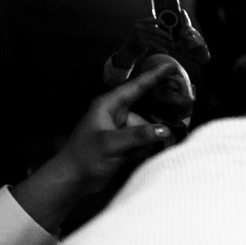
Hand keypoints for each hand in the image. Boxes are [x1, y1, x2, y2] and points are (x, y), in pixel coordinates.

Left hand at [10, 65, 183, 232]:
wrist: (74, 178)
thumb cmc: (86, 156)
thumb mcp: (111, 144)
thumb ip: (138, 136)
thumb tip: (165, 130)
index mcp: (109, 106)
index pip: (136, 87)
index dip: (154, 76)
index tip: (171, 66)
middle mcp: (117, 115)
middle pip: (146, 112)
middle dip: (155, 121)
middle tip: (168, 124)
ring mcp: (121, 130)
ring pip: (147, 130)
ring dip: (149, 141)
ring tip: (141, 152)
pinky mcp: (125, 144)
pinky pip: (144, 142)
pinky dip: (145, 149)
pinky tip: (139, 157)